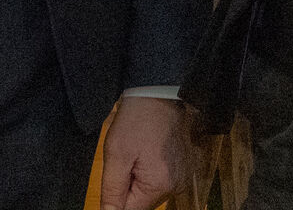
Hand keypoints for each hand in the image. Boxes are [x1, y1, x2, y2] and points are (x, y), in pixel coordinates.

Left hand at [99, 95, 184, 209]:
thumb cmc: (137, 119)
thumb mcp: (116, 154)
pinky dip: (148, 173)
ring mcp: (181, 177)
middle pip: (141, 204)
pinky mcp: (181, 169)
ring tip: (136, 155)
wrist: (158, 94)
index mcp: (160, 184)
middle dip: (127, 189)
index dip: (116, 199)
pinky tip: (145, 154)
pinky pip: (159, 182)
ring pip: (149, 193)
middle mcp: (176, 185)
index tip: (116, 177)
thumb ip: (111, 191)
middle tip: (125, 162)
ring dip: (137, 181)